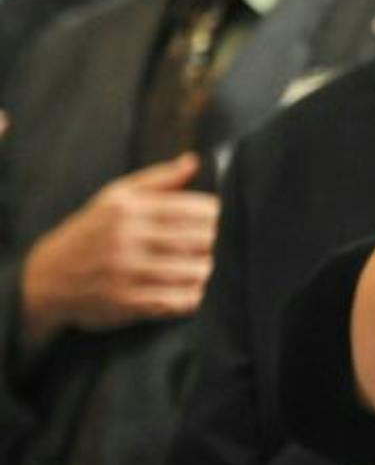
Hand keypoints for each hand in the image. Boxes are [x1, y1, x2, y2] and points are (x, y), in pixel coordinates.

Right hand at [20, 152, 218, 349]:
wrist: (45, 278)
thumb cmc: (90, 232)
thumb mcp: (114, 197)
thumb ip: (158, 179)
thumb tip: (194, 161)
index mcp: (130, 210)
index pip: (192, 209)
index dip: (221, 213)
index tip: (235, 216)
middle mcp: (128, 240)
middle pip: (196, 239)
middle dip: (223, 241)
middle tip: (240, 241)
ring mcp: (126, 273)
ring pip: (189, 270)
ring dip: (215, 269)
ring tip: (228, 265)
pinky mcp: (125, 303)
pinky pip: (173, 301)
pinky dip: (195, 297)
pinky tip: (207, 292)